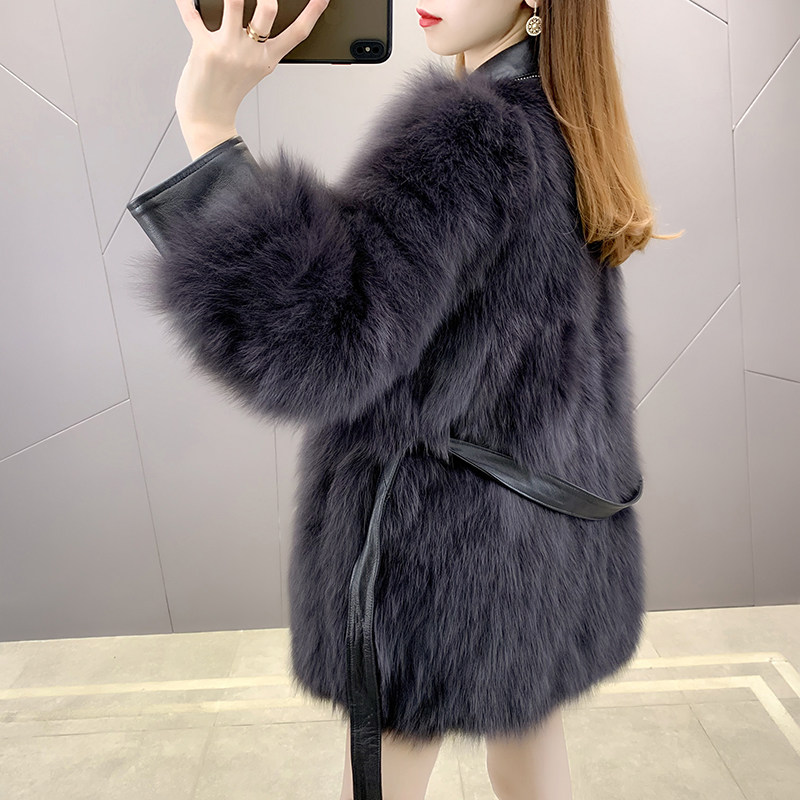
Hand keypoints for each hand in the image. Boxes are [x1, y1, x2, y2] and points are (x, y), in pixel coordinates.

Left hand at [173, 0, 329, 133]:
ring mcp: (228, 49)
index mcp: (266, 60)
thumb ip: (256, 46)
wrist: (207, 118)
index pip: (297, 33)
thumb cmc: (226, 94)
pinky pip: (192, 15)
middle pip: (268, 9)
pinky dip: (186, 2)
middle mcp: (250, 53)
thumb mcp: (252, 71)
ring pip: (234, 2)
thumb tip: (251, 14)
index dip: (313, 12)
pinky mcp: (204, 47)